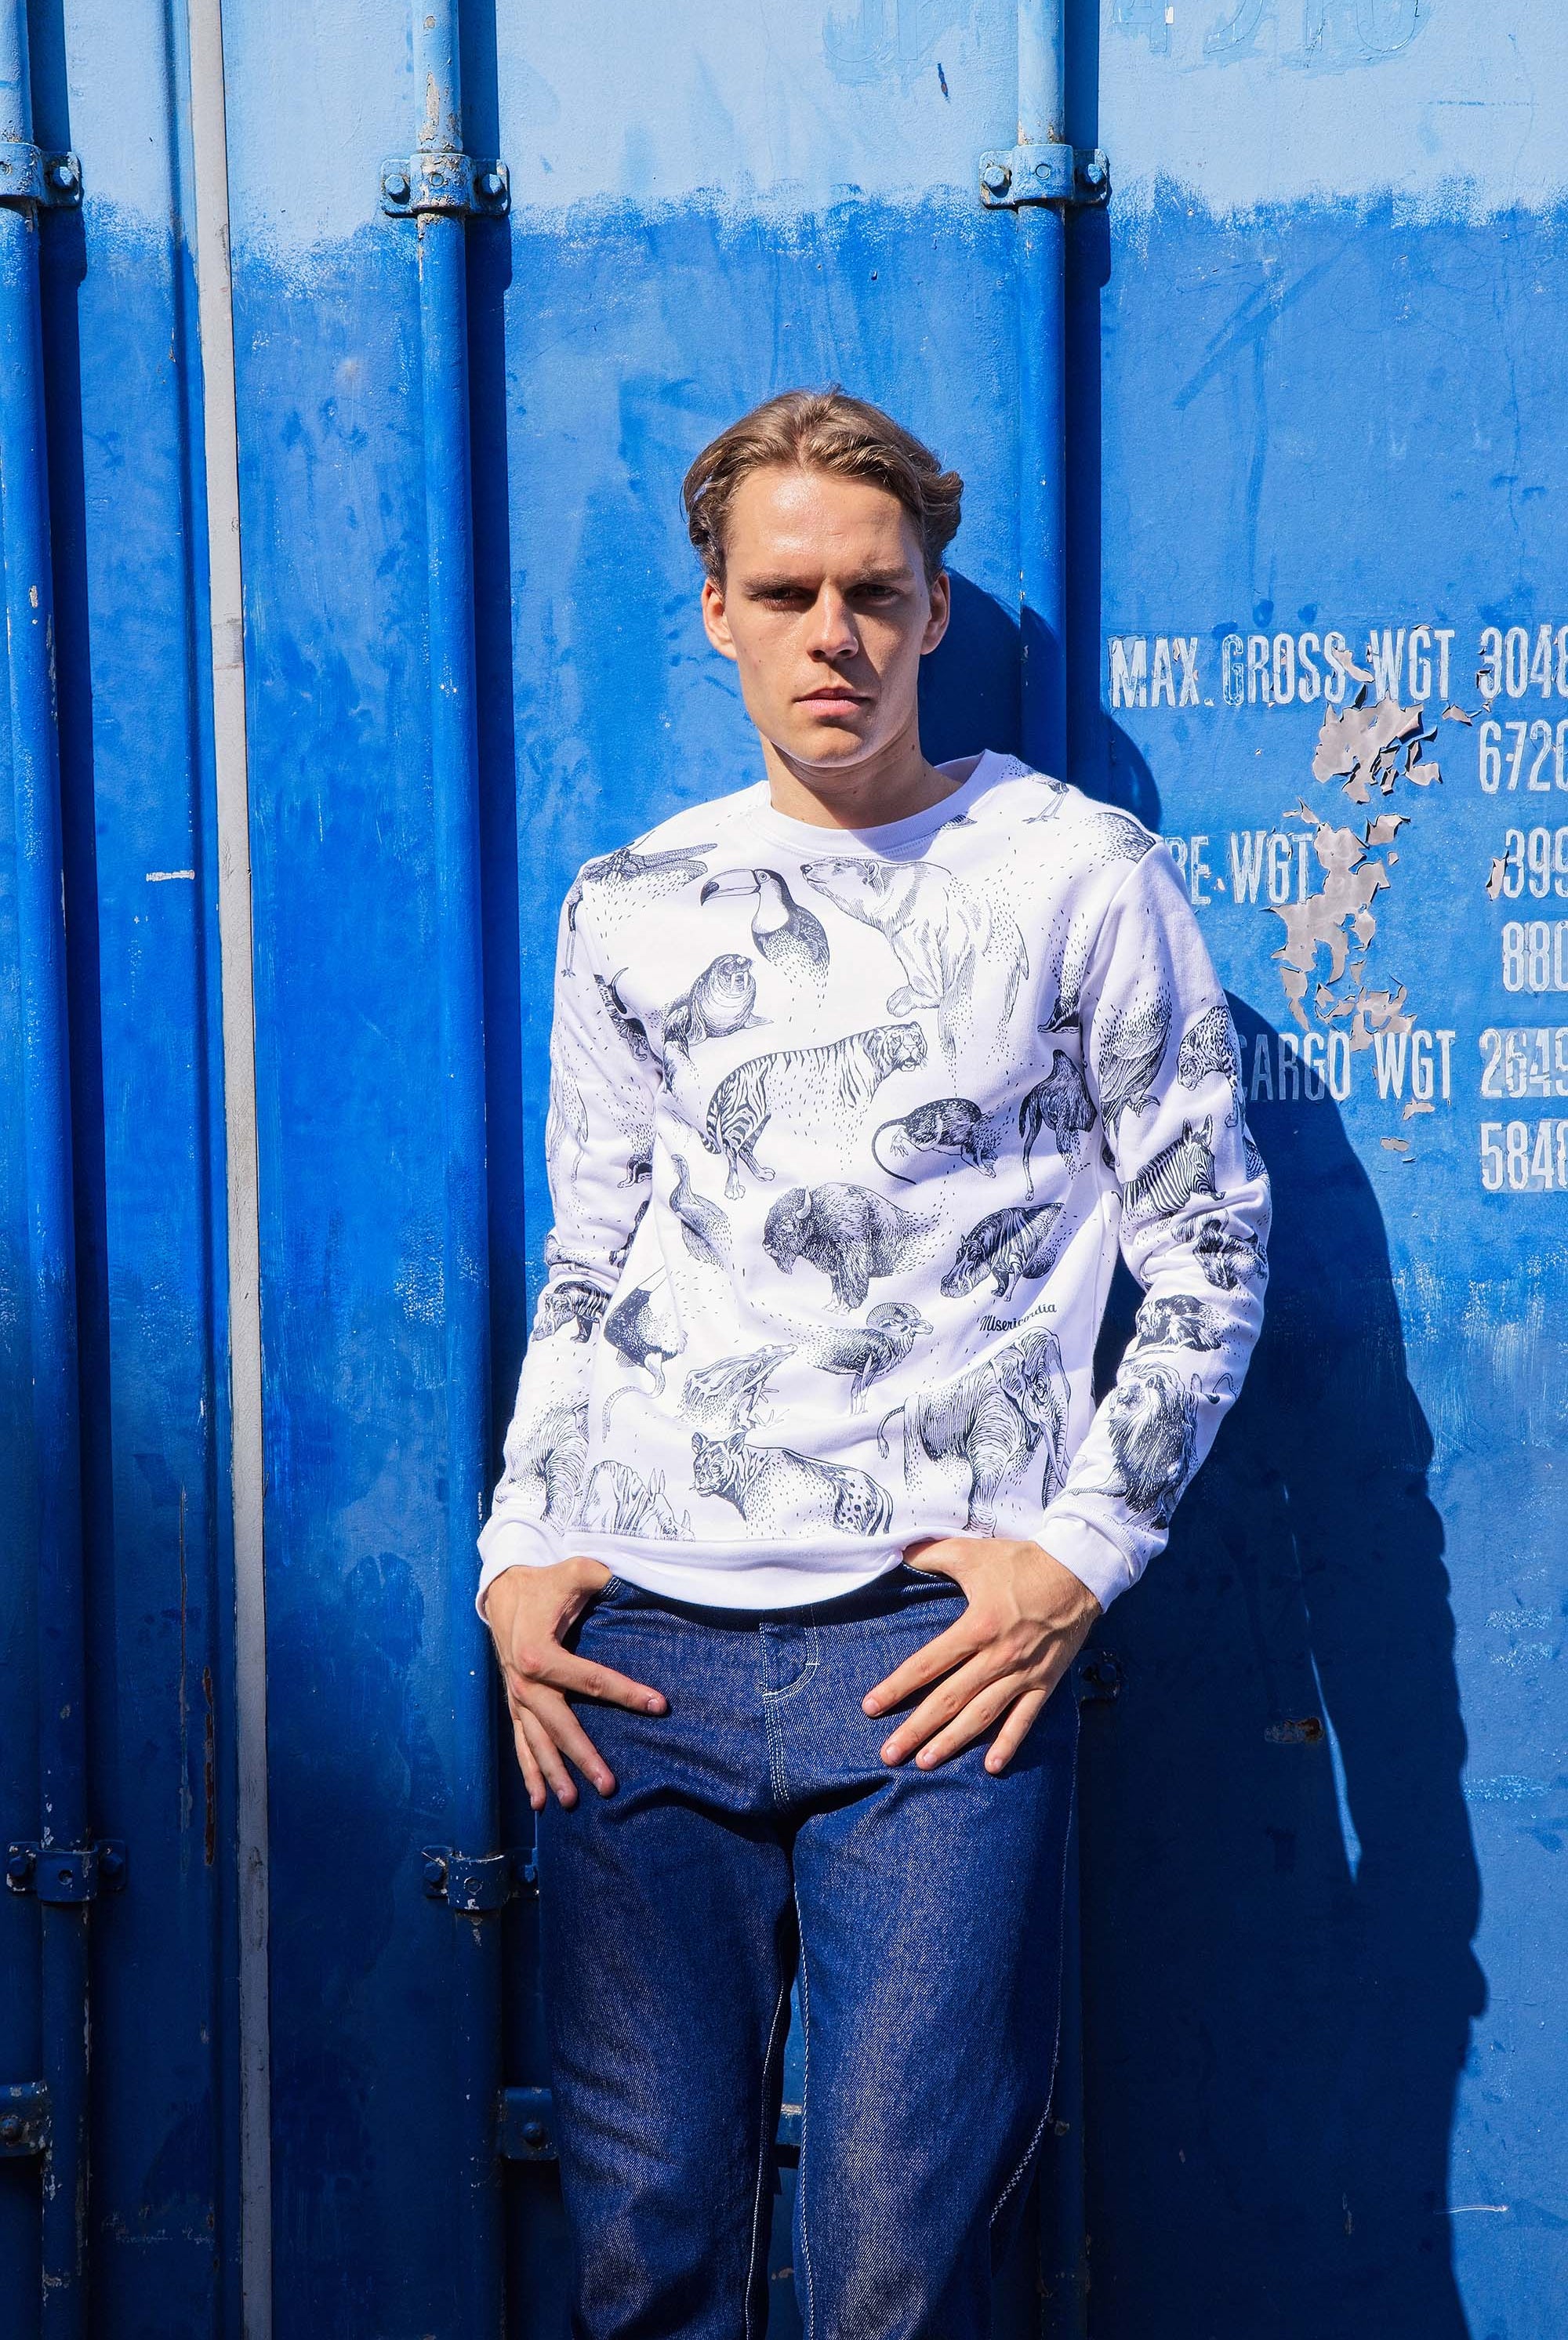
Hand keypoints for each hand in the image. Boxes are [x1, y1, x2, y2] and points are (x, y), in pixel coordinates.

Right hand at [481, 1560, 666, 1811]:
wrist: (504, 1589)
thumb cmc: (545, 1582)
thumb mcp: (575, 1571)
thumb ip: (601, 1576)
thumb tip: (631, 1580)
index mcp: (539, 1653)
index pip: (590, 1679)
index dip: (627, 1692)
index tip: (659, 1705)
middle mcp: (525, 1681)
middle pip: (559, 1724)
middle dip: (583, 1756)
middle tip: (609, 1785)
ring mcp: (517, 1695)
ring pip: (537, 1741)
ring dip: (553, 1773)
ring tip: (572, 1801)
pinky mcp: (515, 1702)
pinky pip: (521, 1742)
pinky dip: (529, 1771)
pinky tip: (538, 1801)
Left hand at [862, 1538, 1101, 1774]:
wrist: (1079, 1570)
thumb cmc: (1021, 1561)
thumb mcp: (972, 1551)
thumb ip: (931, 1554)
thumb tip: (896, 1551)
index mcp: (977, 1625)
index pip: (928, 1663)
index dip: (897, 1686)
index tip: (871, 1707)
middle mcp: (998, 1656)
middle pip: (949, 1699)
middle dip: (917, 1729)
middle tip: (890, 1753)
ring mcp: (1023, 1673)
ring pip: (982, 1715)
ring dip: (953, 1741)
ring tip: (926, 1762)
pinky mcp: (1045, 1681)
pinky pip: (1025, 1718)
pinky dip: (1009, 1743)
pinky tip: (991, 1767)